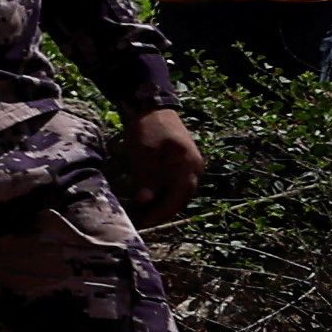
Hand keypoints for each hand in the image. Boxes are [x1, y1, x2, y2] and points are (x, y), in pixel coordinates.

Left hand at [117, 108, 201, 226]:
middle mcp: (192, 169)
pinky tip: (142, 202)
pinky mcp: (178, 166)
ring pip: (175, 194)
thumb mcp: (143, 152)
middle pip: (179, 199)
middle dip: (160, 213)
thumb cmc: (148, 127)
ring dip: (159, 206)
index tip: (144, 224)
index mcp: (187, 165)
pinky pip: (171, 186)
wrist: (152, 107)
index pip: (178, 197)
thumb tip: (146, 200)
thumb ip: (146, 176)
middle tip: (138, 224)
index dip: (161, 213)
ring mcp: (187, 167)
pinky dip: (159, 195)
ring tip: (138, 216)